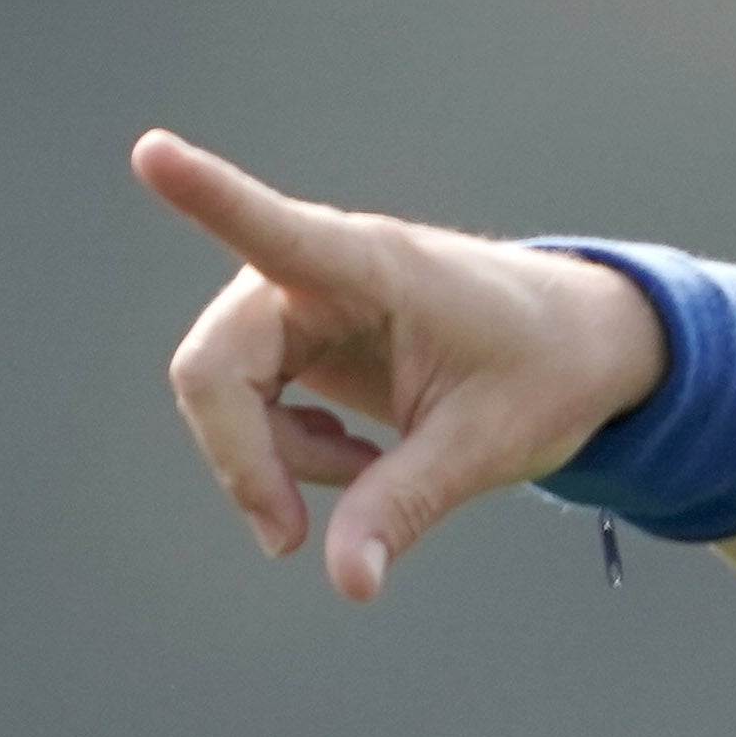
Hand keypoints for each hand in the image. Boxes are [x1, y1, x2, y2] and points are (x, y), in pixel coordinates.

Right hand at [134, 130, 669, 601]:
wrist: (581, 346)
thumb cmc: (546, 372)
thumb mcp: (488, 446)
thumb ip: (407, 505)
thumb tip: (347, 584)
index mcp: (371, 266)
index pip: (274, 230)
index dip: (206, 195)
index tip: (154, 152)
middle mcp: (313, 273)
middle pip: (215, 366)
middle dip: (245, 457)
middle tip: (288, 539)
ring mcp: (294, 304)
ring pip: (224, 394)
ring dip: (276, 458)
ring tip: (372, 474)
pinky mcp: (294, 338)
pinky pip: (249, 407)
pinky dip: (288, 451)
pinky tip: (356, 457)